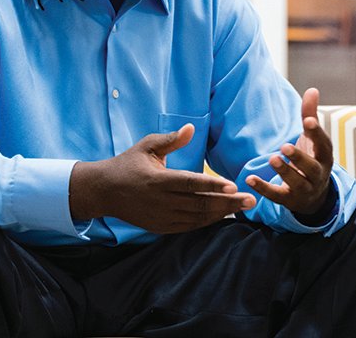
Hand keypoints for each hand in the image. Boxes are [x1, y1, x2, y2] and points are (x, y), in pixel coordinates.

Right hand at [69, 124, 255, 233]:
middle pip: (199, 204)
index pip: (190, 183)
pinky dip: (208, 221)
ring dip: (222, 213)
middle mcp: (161, 201)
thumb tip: (192, 128)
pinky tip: (223, 214)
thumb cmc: (128, 164)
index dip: (212, 185)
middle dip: (228, 203)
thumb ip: (171, 139)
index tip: (233, 186)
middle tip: (251, 199)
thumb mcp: (146, 146)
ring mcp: (161, 217)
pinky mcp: (161, 226)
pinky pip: (189, 226)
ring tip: (244, 207)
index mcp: (158, 180)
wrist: (104, 192)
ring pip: (197, 218)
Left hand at [246, 88, 333, 216]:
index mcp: (324, 156)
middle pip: (312, 167)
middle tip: (285, 146)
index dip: (317, 133)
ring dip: (285, 172)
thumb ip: (310, 115)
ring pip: (297, 183)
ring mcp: (305, 189)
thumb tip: (312, 89)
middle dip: (299, 158)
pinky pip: (277, 196)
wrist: (315, 196)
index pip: (323, 144)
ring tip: (273, 159)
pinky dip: (263, 189)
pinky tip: (250, 180)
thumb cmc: (312, 159)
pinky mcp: (290, 200)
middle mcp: (318, 174)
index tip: (308, 121)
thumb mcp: (313, 139)